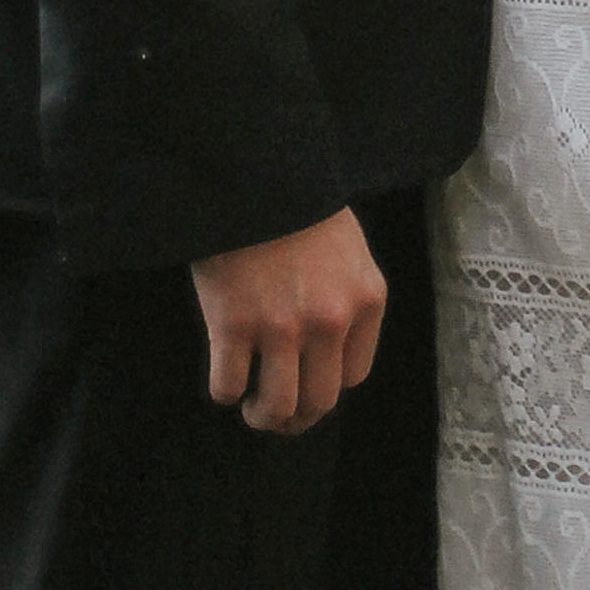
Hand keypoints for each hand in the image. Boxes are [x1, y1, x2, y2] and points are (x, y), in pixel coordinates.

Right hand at [192, 209, 386, 437]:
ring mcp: (281, 327)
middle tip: (277, 415)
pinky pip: (227, 384)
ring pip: (277, 406)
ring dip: (263, 417)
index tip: (308, 383)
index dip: (327, 386)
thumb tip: (324, 347)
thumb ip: (345, 295)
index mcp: (365, 300)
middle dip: (297, 418)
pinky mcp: (232, 324)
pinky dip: (224, 391)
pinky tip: (223, 380)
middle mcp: (330, 321)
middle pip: (319, 400)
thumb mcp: (346, 247)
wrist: (254, 171)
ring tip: (251, 409)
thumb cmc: (297, 203)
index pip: (354, 376)